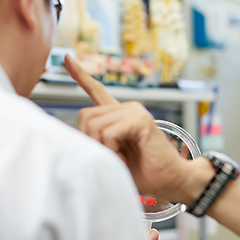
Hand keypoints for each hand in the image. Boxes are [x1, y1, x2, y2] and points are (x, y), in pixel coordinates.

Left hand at [64, 55, 187, 199]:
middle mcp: (126, 109)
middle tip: (107, 158)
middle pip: (85, 116)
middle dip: (89, 142)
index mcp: (119, 116)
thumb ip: (95, 145)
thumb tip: (71, 140)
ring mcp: (135, 111)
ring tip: (118, 160)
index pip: (97, 90)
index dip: (80, 75)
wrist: (171, 180)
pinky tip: (123, 159)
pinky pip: (108, 133)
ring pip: (95, 125)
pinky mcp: (141, 119)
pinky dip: (111, 151)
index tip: (67, 59)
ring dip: (102, 149)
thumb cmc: (144, 172)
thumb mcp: (112, 157)